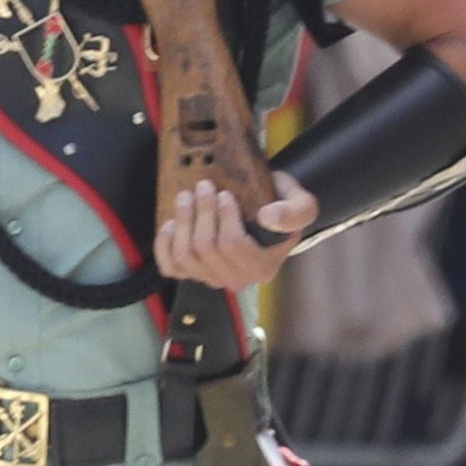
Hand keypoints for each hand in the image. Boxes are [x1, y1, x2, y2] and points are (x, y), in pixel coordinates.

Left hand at [157, 173, 315, 299]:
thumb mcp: (301, 204)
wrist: (267, 215)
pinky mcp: (193, 273)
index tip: (224, 194)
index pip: (233, 245)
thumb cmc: (282, 207)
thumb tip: (267, 218)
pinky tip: (170, 225)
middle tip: (202, 186)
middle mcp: (237, 279)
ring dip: (183, 222)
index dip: (223, 217)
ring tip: (186, 197)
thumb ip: (295, 211)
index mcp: (263, 267)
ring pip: (185, 256)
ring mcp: (212, 278)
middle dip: (200, 213)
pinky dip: (164, 247)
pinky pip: (170, 268)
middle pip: (206, 249)